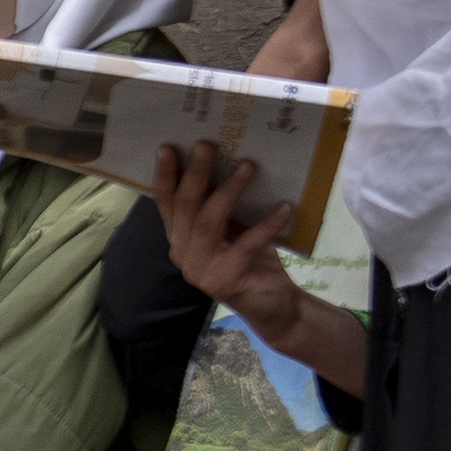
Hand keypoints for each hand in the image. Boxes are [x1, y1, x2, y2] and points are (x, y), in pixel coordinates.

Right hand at [150, 142, 308, 328]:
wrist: (273, 306)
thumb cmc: (253, 262)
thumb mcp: (234, 229)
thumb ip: (224, 207)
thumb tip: (231, 161)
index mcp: (179, 239)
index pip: (166, 203)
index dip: (165, 175)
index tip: (168, 147)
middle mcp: (182, 253)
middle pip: (184, 207)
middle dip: (195, 174)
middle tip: (207, 145)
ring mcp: (199, 269)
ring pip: (207, 222)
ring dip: (229, 191)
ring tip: (248, 166)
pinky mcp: (224, 280)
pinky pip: (245, 244)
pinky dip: (266, 224)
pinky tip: (284, 206)